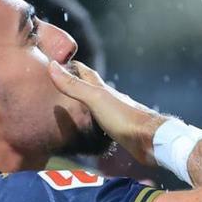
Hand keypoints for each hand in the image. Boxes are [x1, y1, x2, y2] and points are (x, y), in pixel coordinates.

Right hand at [47, 61, 165, 164]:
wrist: (149, 139)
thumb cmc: (124, 118)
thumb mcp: (95, 99)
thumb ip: (74, 85)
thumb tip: (52, 66)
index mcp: (103, 89)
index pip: (85, 71)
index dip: (71, 65)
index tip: (57, 62)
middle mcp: (110, 98)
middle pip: (91, 86)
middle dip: (77, 82)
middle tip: (61, 83)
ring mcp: (115, 113)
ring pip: (97, 104)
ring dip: (84, 102)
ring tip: (70, 105)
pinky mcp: (119, 129)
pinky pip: (101, 121)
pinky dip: (92, 120)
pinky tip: (90, 127)